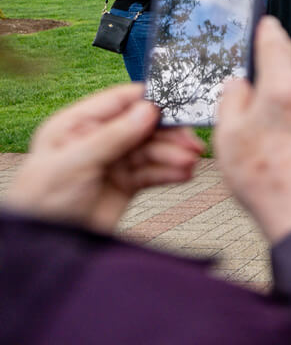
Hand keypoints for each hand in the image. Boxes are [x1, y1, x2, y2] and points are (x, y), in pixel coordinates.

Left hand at [3, 84, 203, 232]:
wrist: (46, 243)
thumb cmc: (43, 199)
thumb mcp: (76, 162)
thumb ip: (113, 136)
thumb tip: (148, 109)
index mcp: (77, 124)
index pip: (120, 101)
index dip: (150, 101)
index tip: (179, 105)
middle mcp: (97, 139)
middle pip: (143, 127)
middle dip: (169, 134)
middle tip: (192, 143)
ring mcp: (113, 162)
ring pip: (151, 151)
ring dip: (173, 155)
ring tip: (189, 164)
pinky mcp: (125, 184)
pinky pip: (152, 173)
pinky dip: (169, 173)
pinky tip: (184, 174)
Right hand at [215, 17, 290, 244]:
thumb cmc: (268, 178)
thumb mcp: (228, 136)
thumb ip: (232, 100)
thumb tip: (241, 85)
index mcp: (284, 86)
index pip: (276, 44)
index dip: (267, 32)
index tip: (266, 25)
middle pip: (286, 77)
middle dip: (270, 91)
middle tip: (252, 122)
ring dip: (286, 111)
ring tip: (271, 147)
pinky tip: (289, 153)